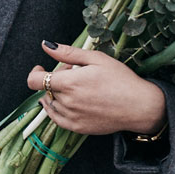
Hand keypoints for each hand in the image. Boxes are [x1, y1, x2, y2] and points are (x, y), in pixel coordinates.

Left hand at [28, 41, 167, 136]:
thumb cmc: (121, 80)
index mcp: (69, 83)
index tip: (41, 68)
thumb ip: (67, 53)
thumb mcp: (96, 59)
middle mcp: (67, 102)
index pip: (35, 80)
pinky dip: (57, 109)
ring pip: (51, 103)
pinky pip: (56, 119)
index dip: (35, 72)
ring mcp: (71, 117)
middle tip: (75, 74)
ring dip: (58, 94)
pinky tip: (69, 102)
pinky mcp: (77, 127)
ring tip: (79, 88)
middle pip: (46, 89)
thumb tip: (46, 46)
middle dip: (55, 79)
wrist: (140, 106)